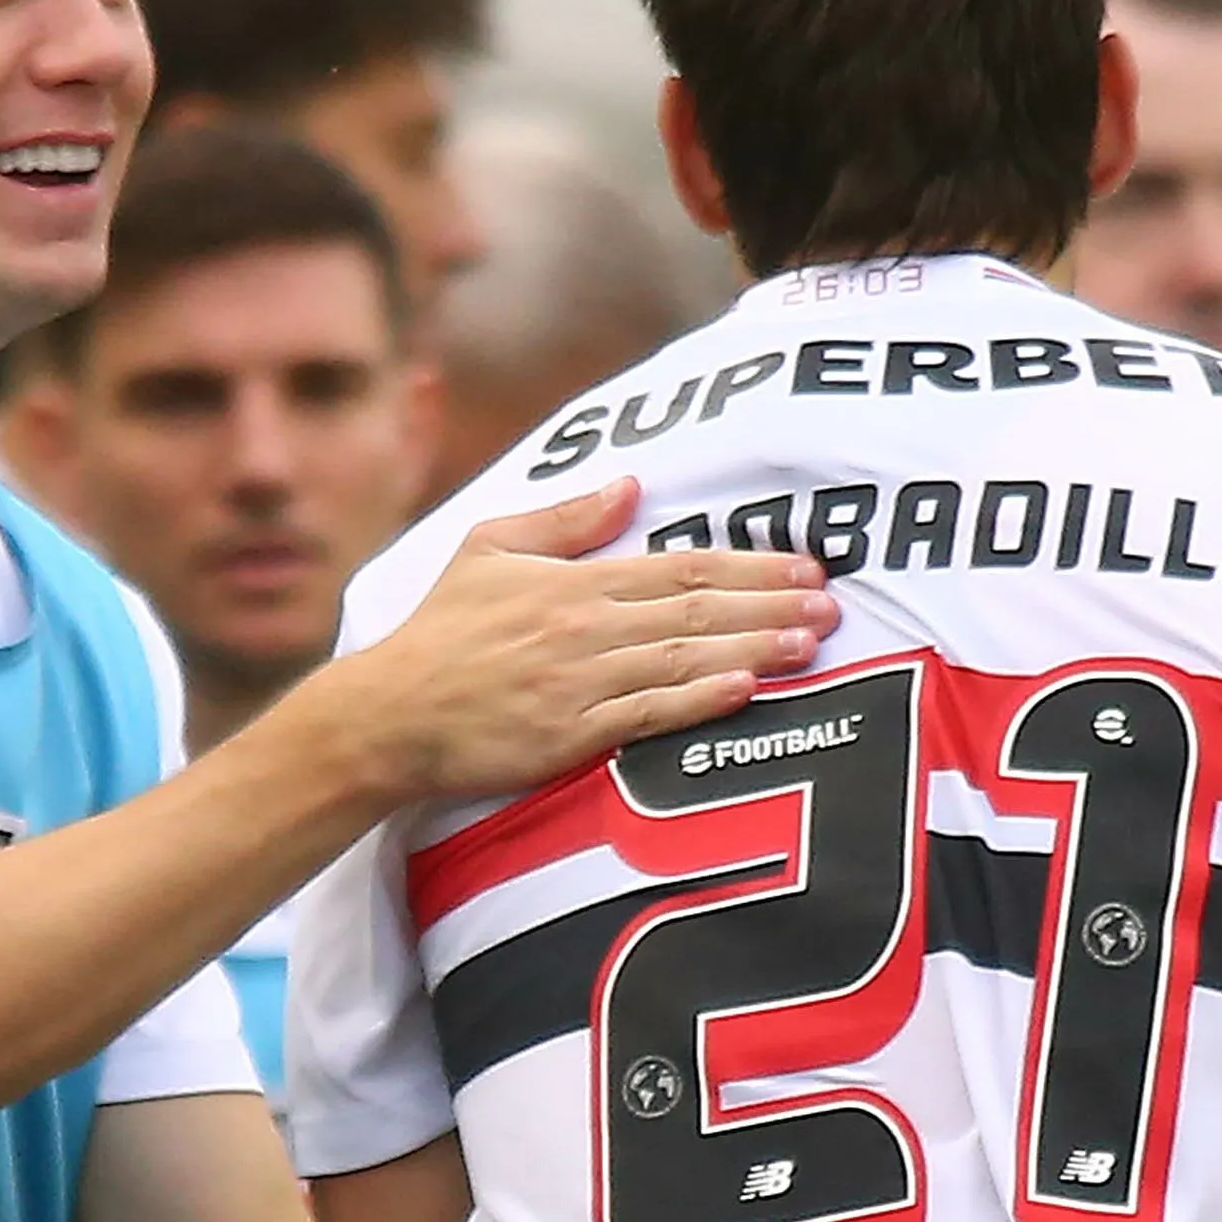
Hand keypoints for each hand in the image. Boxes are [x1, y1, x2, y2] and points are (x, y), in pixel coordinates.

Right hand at [297, 479, 829, 804]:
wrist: (389, 713)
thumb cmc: (438, 632)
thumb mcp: (489, 549)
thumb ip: (565, 519)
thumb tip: (631, 486)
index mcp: (572, 582)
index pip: (677, 567)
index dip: (747, 565)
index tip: (804, 563)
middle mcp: (585, 627)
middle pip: (695, 610)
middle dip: (770, 604)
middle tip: (832, 602)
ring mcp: (580, 683)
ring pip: (684, 658)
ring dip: (754, 647)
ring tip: (812, 642)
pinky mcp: (570, 735)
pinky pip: (648, 714)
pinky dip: (699, 699)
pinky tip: (744, 688)